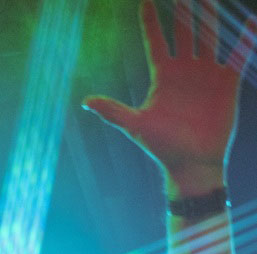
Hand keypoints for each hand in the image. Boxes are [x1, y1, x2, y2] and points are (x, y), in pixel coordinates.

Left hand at [83, 0, 256, 193]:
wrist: (192, 165)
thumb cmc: (162, 148)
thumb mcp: (136, 126)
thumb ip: (112, 111)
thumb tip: (85, 102)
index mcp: (162, 76)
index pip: (155, 40)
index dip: (150, 20)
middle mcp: (184, 71)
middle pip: (184, 31)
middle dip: (183, 9)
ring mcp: (206, 75)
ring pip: (209, 37)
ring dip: (211, 16)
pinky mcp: (227, 83)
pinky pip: (238, 56)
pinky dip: (245, 40)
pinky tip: (250, 22)